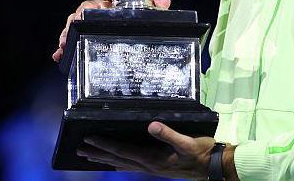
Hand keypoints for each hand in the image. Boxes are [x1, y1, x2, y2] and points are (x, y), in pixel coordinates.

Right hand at [51, 0, 170, 61]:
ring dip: (65, 37)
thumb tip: (163, 2)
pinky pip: (76, 40)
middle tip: (66, 38)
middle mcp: (100, 15)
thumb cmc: (149, 19)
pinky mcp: (92, 38)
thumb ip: (158, 5)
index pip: (94, 3)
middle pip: (78, 16)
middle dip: (70, 27)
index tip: (78, 16)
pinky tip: (59, 56)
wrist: (151, 34)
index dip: (85, 9)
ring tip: (62, 49)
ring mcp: (95, 27)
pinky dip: (66, 47)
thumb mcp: (153, 13)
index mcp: (112, 6)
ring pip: (75, 28)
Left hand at [77, 122, 224, 178]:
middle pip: (117, 159)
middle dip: (98, 154)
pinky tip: (116, 163)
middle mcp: (149, 166)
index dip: (105, 145)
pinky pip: (132, 166)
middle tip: (79, 150)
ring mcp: (152, 168)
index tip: (89, 139)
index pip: (122, 151)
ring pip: (122, 164)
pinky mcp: (157, 168)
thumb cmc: (202, 153)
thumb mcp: (188, 142)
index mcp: (153, 159)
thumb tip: (151, 125)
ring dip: (105, 159)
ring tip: (90, 157)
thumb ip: (169, 134)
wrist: (213, 168)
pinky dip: (120, 163)